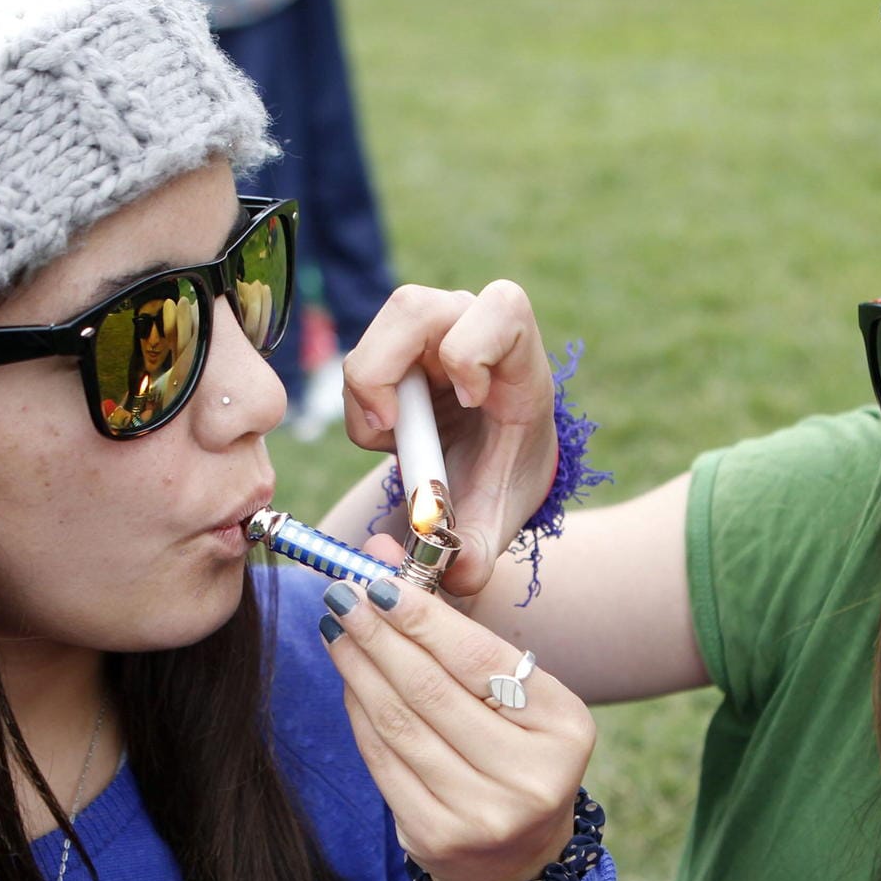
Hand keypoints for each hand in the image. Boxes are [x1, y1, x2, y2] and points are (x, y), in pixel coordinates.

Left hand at [318, 576, 593, 880]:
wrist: (517, 855)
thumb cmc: (514, 750)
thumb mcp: (515, 693)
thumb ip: (457, 630)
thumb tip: (383, 557)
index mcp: (562, 727)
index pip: (478, 659)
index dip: (421, 617)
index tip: (378, 582)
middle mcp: (528, 776)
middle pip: (432, 690)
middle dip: (378, 634)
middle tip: (342, 594)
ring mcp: (481, 813)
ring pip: (399, 723)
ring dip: (358, 668)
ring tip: (336, 629)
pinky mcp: (435, 836)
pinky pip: (382, 759)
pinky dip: (358, 712)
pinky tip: (348, 679)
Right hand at [340, 282, 557, 596]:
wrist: (489, 466)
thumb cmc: (500, 481)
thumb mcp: (494, 520)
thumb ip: (474, 555)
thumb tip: (450, 573)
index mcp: (519, 360)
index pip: (503, 308)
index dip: (473, 349)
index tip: (469, 403)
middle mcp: (472, 327)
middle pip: (416, 307)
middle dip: (387, 370)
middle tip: (392, 427)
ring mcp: (431, 330)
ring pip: (380, 330)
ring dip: (369, 391)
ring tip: (393, 440)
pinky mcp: (397, 344)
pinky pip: (362, 358)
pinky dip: (361, 403)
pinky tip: (390, 435)